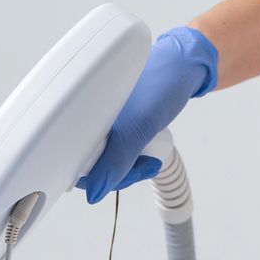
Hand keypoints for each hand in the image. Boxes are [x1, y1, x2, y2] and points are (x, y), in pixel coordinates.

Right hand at [76, 26, 218, 203]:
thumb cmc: (161, 84)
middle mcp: (90, 118)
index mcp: (82, 114)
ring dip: (130, 166)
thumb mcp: (139, 128)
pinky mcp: (119, 123)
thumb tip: (95, 193)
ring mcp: (105, 121)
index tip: (118, 178)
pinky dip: (134, 156)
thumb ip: (117, 161)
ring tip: (150, 159)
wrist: (185, 67)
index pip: (75, 160)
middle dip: (119, 173)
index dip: (95, 177)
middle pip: (92, 164)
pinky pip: (119, 150)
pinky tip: (147, 153)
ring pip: (108, 160)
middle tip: (144, 166)